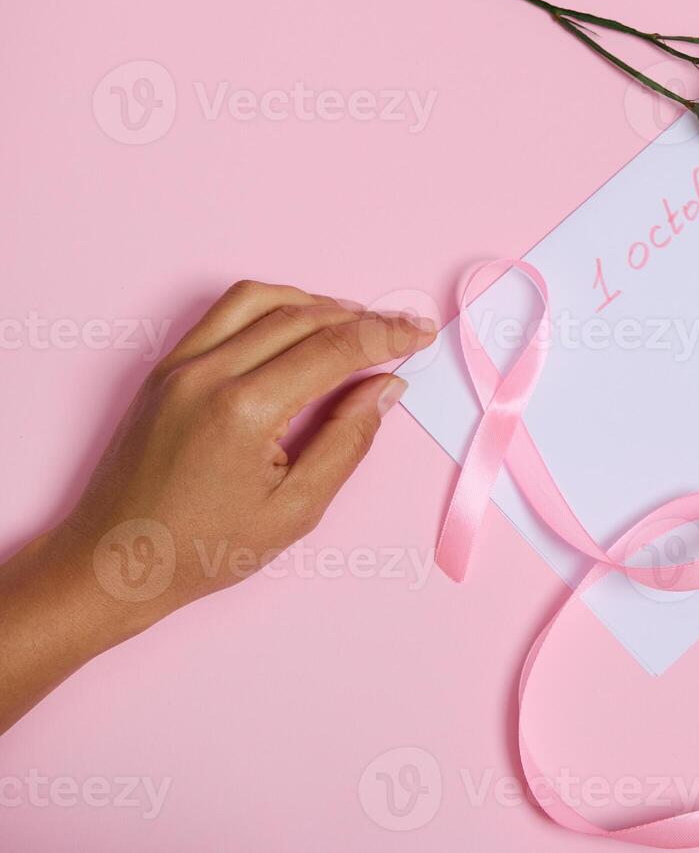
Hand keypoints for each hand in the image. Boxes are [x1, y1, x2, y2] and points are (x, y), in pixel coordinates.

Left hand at [44, 280, 436, 635]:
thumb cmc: (204, 549)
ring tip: (353, 326)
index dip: (387, 335)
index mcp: (244, 410)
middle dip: (362, 318)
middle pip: (303, 316)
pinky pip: (225, 314)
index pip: (333, 348)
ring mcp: (179, 365)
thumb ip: (348, 441)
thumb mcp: (295, 511)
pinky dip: (272, 308)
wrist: (112, 563)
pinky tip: (298, 329)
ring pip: (261, 299)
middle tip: (402, 329)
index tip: (421, 332)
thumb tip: (386, 387)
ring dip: (316, 303)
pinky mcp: (164, 368)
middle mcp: (208, 373)